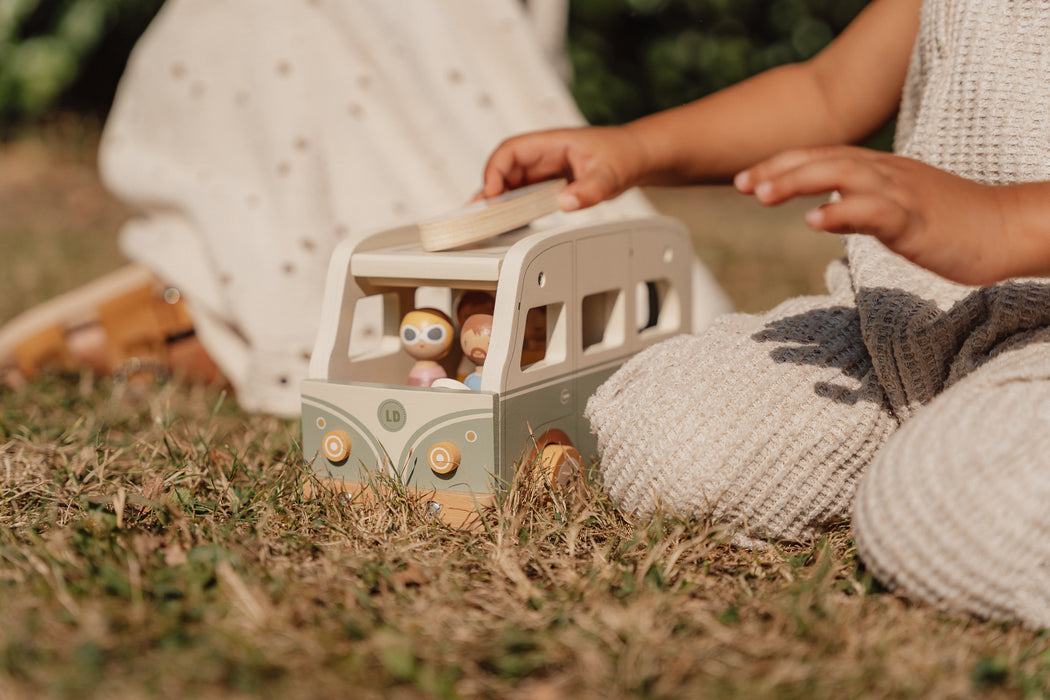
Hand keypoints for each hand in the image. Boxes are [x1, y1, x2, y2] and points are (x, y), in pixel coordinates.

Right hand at [481, 126, 648, 211]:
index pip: (511, 150)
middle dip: (490, 190)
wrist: (635, 157)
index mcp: (551, 143)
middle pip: (504, 169)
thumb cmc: (622, 155)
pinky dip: (512, 206)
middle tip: (482, 216)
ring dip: (498, 200)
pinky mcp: (548, 183)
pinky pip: (523, 193)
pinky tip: (507, 221)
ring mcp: (544, 169)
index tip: (493, 195)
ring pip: (511, 182)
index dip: (495, 170)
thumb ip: (590, 190)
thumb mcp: (610, 174)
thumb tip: (567, 203)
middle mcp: (543, 155)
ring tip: (488, 222)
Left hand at [734, 146, 1022, 285]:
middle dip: (779, 168)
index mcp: (878, 170)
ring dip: (798, 181)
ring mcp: (902, 194)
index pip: (821, 156)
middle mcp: (886, 173)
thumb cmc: (949, 223)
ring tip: (761, 194)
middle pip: (825, 158)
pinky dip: (842, 211)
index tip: (742, 180)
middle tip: (739, 185)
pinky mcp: (917, 221)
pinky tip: (813, 220)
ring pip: (844, 175)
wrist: (1006, 228)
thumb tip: (820, 213)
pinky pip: (875, 211)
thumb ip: (856, 208)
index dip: (780, 164)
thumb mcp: (893, 211)